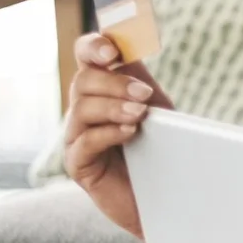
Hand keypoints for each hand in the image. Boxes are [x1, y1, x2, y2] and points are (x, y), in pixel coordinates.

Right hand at [62, 32, 174, 237]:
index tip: (113, 52)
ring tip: (140, 115)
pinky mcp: (78, 165)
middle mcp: (83, 109)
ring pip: (82, 109)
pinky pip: (84, 143)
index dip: (93, 47)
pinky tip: (130, 133)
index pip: (85, 55)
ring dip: (113, 107)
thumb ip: (139, 78)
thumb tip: (129, 43)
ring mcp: (76, 137)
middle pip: (83, 81)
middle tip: (144, 95)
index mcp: (101, 88)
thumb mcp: (153, 108)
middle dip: (115, 84)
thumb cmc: (160, 151)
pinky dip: (108, 133)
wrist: (167, 199)